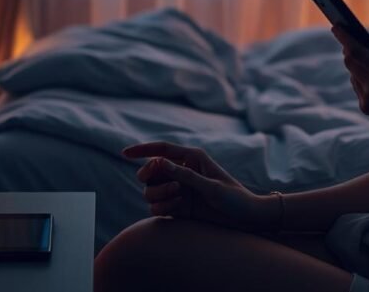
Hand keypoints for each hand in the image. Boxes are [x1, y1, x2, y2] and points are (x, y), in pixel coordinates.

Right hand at [122, 141, 277, 230]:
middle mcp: (182, 172)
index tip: (124, 153)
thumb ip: (184, 175)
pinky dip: (162, 208)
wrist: (245, 219)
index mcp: (192, 158)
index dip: (142, 150)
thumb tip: (159, 162)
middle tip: (169, 184)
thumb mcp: (210, 186)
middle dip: (150, 177)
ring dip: (159, 194)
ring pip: (150, 190)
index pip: (161, 150)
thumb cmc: (234, 198)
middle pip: (150, 171)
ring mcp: (178, 190)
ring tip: (179, 197)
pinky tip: (178, 209)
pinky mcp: (177, 207)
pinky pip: (156, 207)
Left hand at [333, 26, 368, 145]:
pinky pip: (357, 86)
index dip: (344, 37)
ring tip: (360, 51)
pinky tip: (367, 71)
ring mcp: (367, 101)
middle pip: (350, 61)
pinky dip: (359, 76)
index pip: (356, 51)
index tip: (337, 25)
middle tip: (349, 34)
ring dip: (355, 62)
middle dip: (349, 47)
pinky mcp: (367, 109)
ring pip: (352, 74)